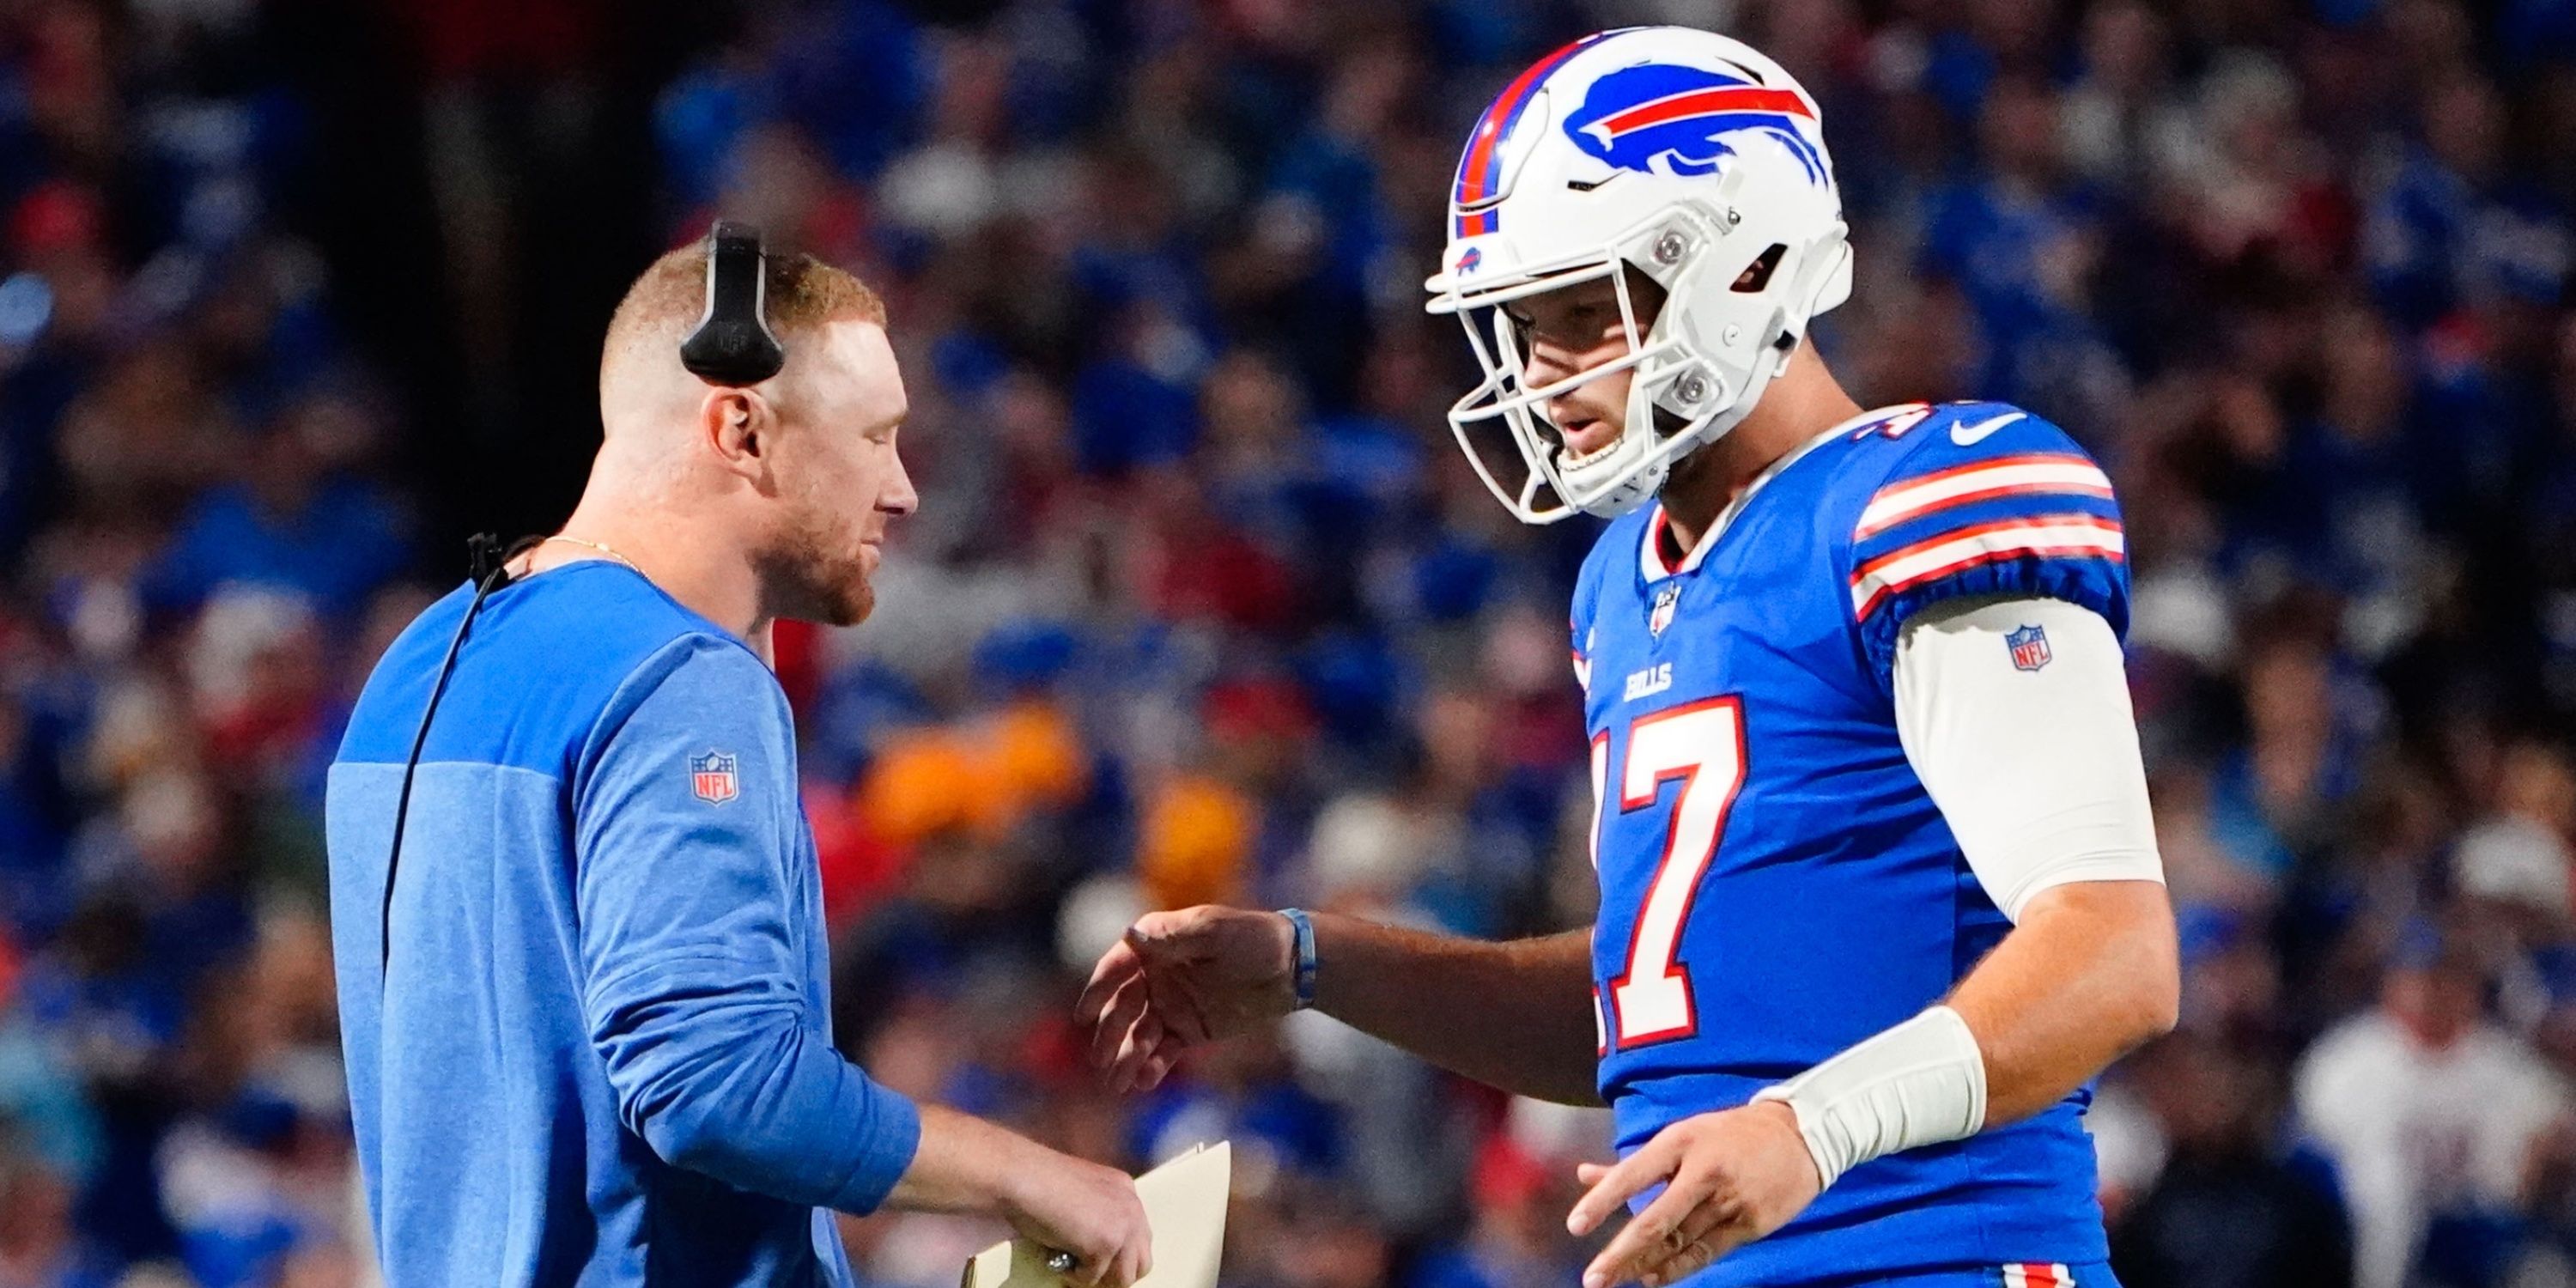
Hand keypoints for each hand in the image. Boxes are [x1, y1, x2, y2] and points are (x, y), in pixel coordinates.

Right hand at [999, 1148, 1153, 1287]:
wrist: (1021, 1176)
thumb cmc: (1038, 1182)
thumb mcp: (1082, 1195)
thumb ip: (1099, 1216)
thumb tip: (1100, 1254)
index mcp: (1126, 1190)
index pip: (1139, 1239)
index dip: (1118, 1257)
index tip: (1094, 1262)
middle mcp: (1132, 1207)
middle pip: (1142, 1262)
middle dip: (1116, 1274)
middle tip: (1087, 1271)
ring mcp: (1121, 1226)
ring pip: (1123, 1278)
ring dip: (1095, 1277)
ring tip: (1069, 1263)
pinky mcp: (1104, 1244)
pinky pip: (1092, 1278)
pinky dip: (1072, 1275)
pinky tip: (1055, 1256)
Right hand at [1075, 906, 1296, 1091]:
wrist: (1291, 968)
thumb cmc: (1255, 938)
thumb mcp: (1215, 931)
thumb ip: (1173, 937)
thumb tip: (1129, 933)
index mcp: (1157, 944)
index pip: (1118, 966)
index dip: (1099, 988)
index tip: (1084, 1013)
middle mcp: (1155, 975)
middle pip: (1123, 1007)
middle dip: (1109, 1034)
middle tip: (1099, 1059)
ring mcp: (1170, 1005)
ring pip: (1139, 1035)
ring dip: (1126, 1058)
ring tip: (1118, 1083)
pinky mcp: (1188, 1031)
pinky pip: (1163, 1052)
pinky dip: (1152, 1067)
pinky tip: (1144, 1082)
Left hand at [1564, 1102, 1822, 1287]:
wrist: (1800, 1136)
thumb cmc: (1727, 1136)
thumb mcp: (1681, 1136)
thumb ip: (1632, 1164)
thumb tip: (1583, 1175)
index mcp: (1681, 1142)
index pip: (1633, 1174)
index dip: (1602, 1201)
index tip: (1575, 1226)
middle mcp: (1704, 1171)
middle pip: (1656, 1219)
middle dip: (1620, 1251)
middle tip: (1592, 1278)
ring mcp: (1730, 1200)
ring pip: (1679, 1241)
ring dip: (1643, 1264)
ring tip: (1615, 1279)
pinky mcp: (1750, 1223)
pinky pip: (1706, 1252)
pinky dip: (1677, 1268)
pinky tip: (1652, 1277)